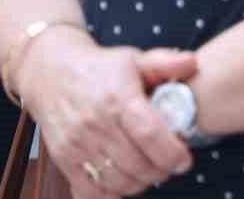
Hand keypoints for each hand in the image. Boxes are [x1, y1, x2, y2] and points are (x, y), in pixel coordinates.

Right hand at [16, 28, 196, 197]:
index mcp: (117, 98)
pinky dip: (112, 194)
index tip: (184, 160)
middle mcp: (95, 124)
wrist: (51, 74)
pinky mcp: (64, 160)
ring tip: (150, 170)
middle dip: (160, 170)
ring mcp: (77, 145)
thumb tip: (192, 64)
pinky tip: (124, 180)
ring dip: (140, 183)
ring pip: (117, 181)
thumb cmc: (100, 68)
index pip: (148, 134)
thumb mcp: (134, 58)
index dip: (171, 153)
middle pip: (136, 164)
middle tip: (169, 164)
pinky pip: (91, 192)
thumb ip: (166, 62)